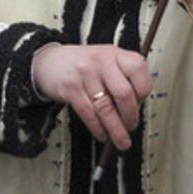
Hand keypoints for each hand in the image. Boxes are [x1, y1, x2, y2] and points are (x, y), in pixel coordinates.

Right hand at [31, 43, 152, 149]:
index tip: (140, 104)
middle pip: (124, 93)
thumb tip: (136, 108)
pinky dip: (98, 129)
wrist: (49, 62)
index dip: (143, 91)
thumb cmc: (83, 65)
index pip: (138, 70)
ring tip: (121, 140)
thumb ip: (123, 77)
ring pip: (106, 108)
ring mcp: (84, 73)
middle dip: (130, 117)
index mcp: (115, 53)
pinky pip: (89, 114)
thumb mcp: (106, 61)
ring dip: (116, 130)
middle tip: (131, 126)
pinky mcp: (70, 88)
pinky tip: (102, 134)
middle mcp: (101, 61)